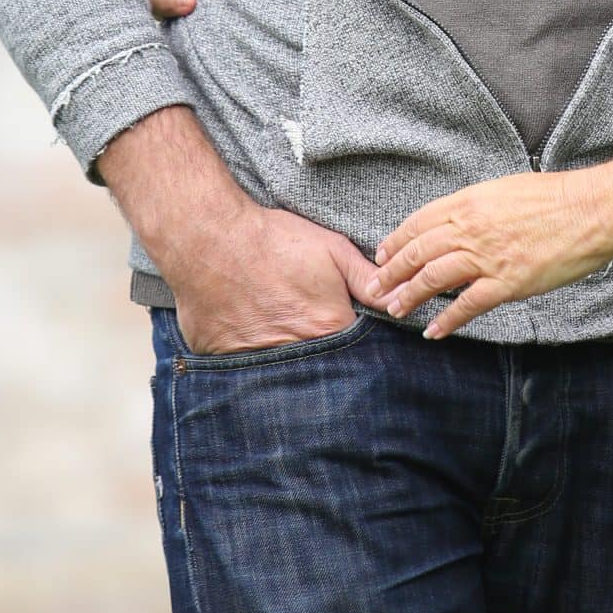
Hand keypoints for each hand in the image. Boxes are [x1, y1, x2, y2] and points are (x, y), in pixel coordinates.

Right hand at [98, 103, 382, 354]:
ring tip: (274, 333)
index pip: (353, 356)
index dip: (351, 349)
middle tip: (304, 332)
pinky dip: (246, 359)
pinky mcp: (221, 360)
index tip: (343, 340)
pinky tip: (245, 335)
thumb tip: (400, 300)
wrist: (212, 237)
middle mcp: (295, 352)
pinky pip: (240, 370)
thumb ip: (367, 280)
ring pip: (279, 375)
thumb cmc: (274, 240)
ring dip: (283, 363)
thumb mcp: (331, 250)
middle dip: (319, 362)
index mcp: (327, 328)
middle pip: (317, 371)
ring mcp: (255, 361)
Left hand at [370, 171, 612, 338]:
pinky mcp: (507, 283)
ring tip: (395, 309)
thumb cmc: (557, 197)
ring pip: (433, 279)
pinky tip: (433, 331)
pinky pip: (467, 305)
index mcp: (470, 202)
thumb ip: (479, 206)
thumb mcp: (506, 189)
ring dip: (409, 296)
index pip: (420, 222)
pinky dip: (446, 320)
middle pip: (419, 252)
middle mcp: (471, 228)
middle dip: (392, 272)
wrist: (592, 209)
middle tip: (376, 288)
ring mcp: (488, 257)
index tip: (383, 255)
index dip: (397, 241)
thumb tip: (462, 218)